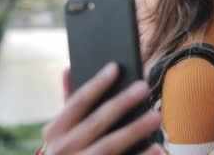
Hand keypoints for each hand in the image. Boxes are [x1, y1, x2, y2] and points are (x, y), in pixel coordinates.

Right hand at [41, 63, 163, 154]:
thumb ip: (69, 103)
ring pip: (109, 146)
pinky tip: (158, 148)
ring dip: (134, 130)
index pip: (78, 102)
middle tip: (144, 87)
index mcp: (55, 131)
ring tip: (156, 116)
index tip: (115, 67)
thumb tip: (68, 67)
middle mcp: (63, 149)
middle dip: (121, 103)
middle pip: (97, 122)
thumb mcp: (61, 132)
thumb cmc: (69, 152)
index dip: (96, 84)